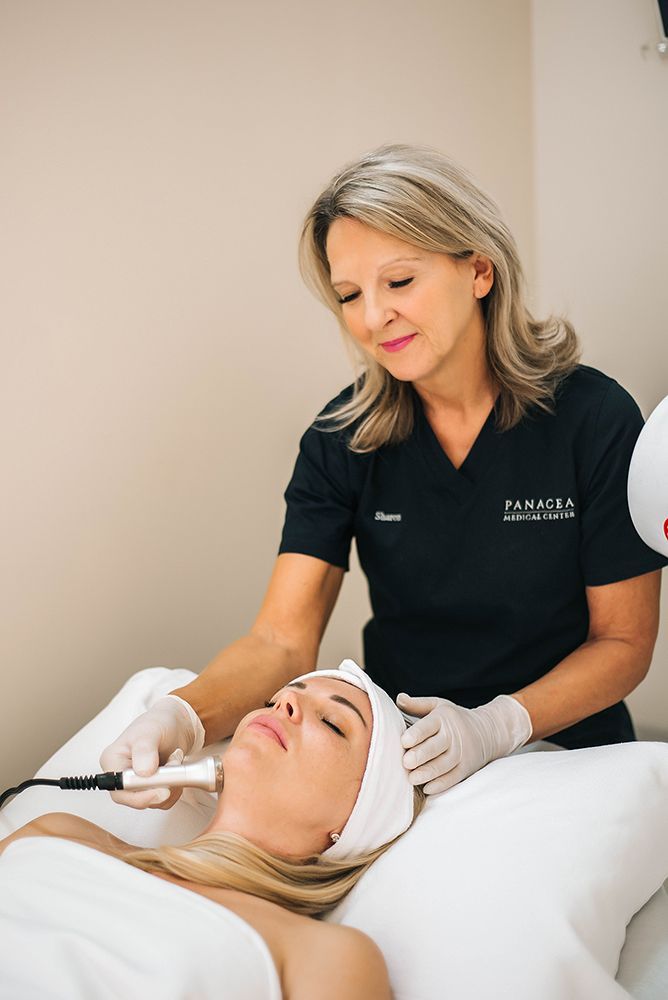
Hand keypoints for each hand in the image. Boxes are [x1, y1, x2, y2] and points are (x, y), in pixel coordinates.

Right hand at [99, 695, 204, 808]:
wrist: (174, 724)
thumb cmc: (157, 723)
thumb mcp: (150, 731)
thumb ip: (144, 750)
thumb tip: (143, 772)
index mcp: (112, 761)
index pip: (120, 792)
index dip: (142, 796)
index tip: (164, 790)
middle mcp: (120, 776)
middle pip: (136, 799)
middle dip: (161, 785)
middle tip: (173, 764)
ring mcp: (136, 784)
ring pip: (153, 801)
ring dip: (171, 784)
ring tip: (174, 760)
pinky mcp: (150, 788)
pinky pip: (163, 800)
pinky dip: (175, 788)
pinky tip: (175, 768)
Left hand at [396, 693, 531, 794]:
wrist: (487, 731)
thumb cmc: (454, 718)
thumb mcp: (438, 705)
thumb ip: (417, 704)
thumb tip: (399, 698)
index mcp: (443, 718)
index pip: (429, 725)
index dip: (417, 734)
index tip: (404, 741)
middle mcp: (453, 735)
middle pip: (436, 747)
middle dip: (421, 755)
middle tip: (405, 762)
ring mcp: (461, 753)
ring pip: (444, 765)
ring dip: (428, 772)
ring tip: (412, 778)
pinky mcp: (466, 768)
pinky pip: (453, 778)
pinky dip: (441, 784)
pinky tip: (427, 788)